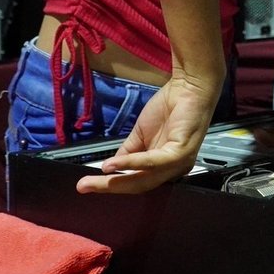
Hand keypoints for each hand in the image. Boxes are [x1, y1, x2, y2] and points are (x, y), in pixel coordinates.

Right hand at [76, 77, 216, 194]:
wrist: (189, 86)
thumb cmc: (170, 108)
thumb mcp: (141, 134)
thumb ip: (128, 153)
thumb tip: (109, 169)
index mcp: (163, 167)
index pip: (135, 183)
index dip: (112, 186)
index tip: (88, 185)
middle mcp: (173, 170)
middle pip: (138, 186)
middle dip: (109, 188)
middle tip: (83, 186)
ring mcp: (179, 163)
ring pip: (144, 179)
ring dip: (116, 181)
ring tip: (95, 178)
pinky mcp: (181, 153)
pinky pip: (152, 163)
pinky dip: (131, 164)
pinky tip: (113, 164)